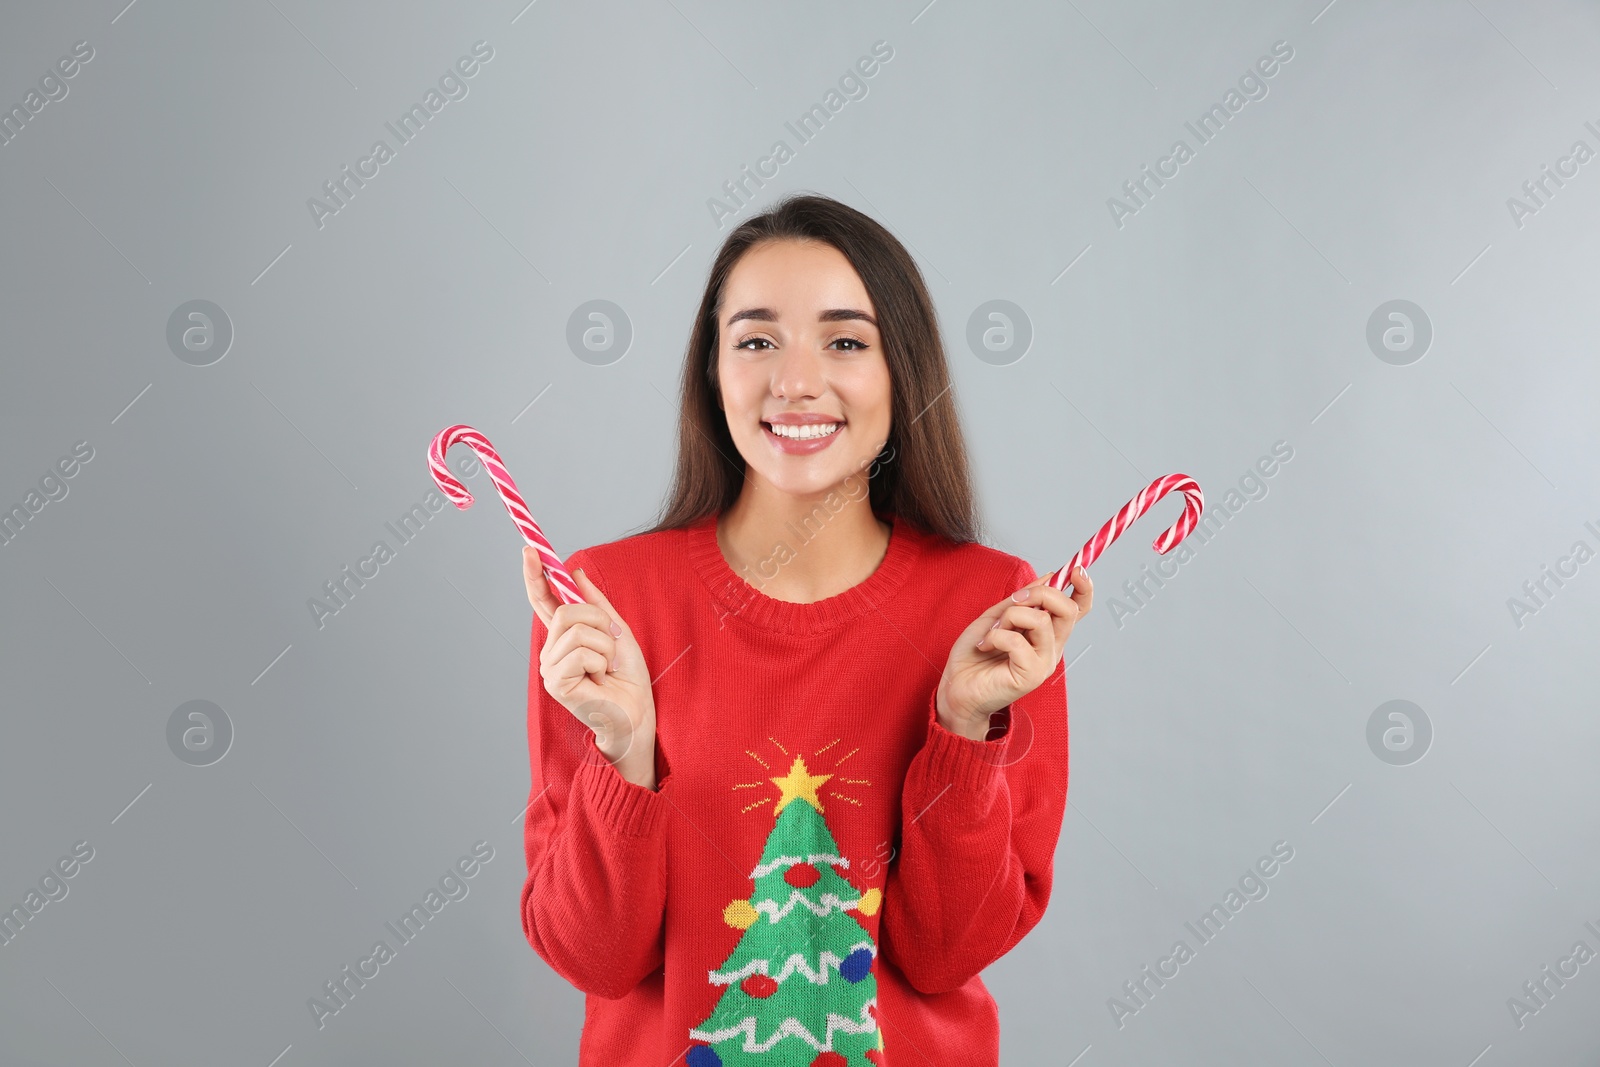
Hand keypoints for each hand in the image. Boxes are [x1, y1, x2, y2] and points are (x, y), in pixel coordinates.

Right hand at [525, 548, 656, 788]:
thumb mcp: (617, 631)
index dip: (536, 574)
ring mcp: (550, 667)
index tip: (530, 549)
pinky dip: (602, 662)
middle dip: (599, 621)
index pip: (543, 599)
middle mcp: (551, 650)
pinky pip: (581, 653)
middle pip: (566, 610)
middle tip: (611, 645)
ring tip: (608, 667)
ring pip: (577, 630)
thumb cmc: (628, 677)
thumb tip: (576, 574)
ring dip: (605, 646)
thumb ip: (596, 604)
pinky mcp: (556, 683)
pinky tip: (602, 679)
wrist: (637, 712)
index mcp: (564, 636)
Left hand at [934, 566, 1091, 739]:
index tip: (1076, 569)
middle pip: (1068, 609)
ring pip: (1041, 620)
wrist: (957, 688)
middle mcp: (1052, 648)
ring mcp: (1044, 662)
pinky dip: (996, 636)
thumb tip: (1049, 576)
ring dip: (1010, 617)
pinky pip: (1018, 640)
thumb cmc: (975, 655)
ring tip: (993, 631)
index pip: (1078, 609)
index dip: (1084, 588)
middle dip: (1040, 593)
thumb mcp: (996, 617)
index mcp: (1047, 634)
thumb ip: (1021, 600)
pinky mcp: (1031, 675)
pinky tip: (985, 646)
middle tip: (1014, 600)